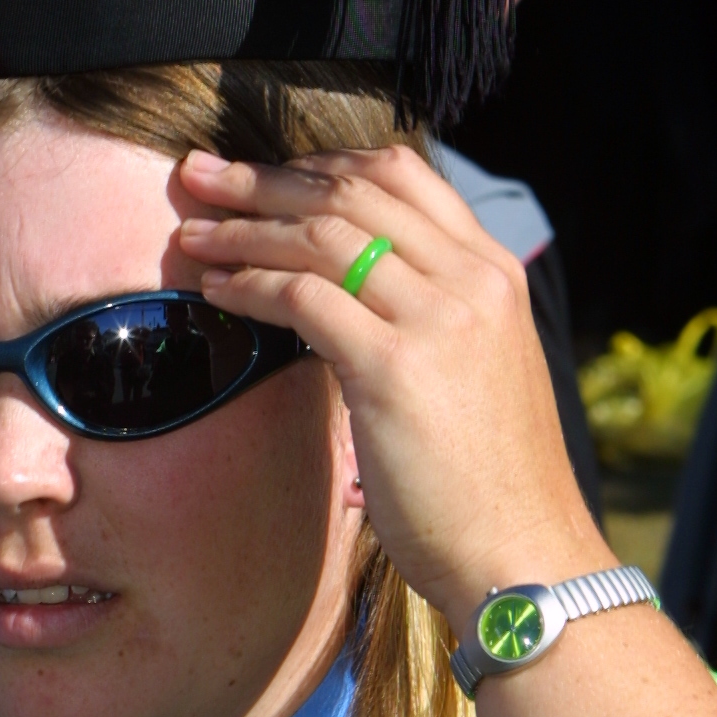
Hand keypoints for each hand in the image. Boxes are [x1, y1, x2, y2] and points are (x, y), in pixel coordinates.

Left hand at [177, 145, 610, 633]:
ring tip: (190, 233)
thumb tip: (351, 296)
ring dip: (242, 227)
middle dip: (263, 178)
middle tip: (199, 174)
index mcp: (494, 272)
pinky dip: (249, 285)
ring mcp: (437, 319)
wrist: (525, 553)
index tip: (265, 174)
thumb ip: (429, 317)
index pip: (401, 174)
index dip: (321, 164)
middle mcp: (471, 280)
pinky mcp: (394, 367)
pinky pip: (303, 298)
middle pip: (350, 192)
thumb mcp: (475, 370)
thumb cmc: (490, 482)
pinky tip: (215, 291)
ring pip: (319, 236)